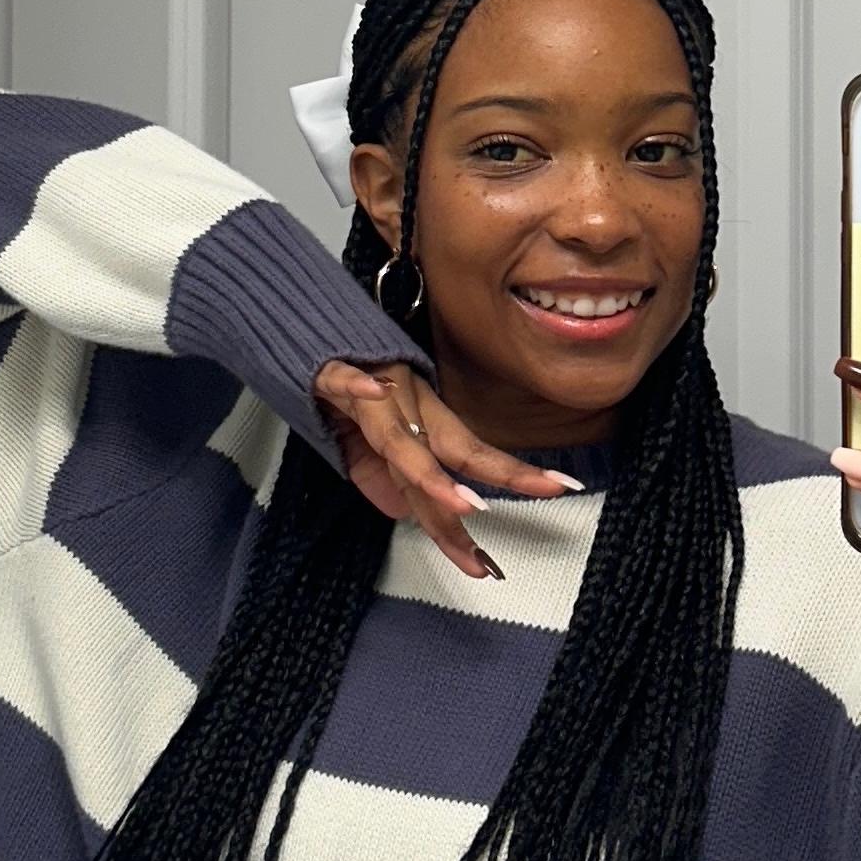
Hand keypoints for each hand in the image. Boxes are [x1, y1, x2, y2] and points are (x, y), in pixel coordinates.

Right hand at [312, 358, 580, 579]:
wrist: (304, 332)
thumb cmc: (344, 389)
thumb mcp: (364, 443)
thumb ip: (384, 480)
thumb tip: (405, 514)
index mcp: (422, 418)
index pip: (470, 456)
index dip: (510, 477)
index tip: (556, 492)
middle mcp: (408, 401)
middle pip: (449, 448)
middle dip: (483, 487)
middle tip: (514, 527)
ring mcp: (371, 386)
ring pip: (397, 434)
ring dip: (425, 468)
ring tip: (460, 505)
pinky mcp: (327, 371)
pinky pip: (341, 378)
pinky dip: (354, 385)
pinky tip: (372, 390)